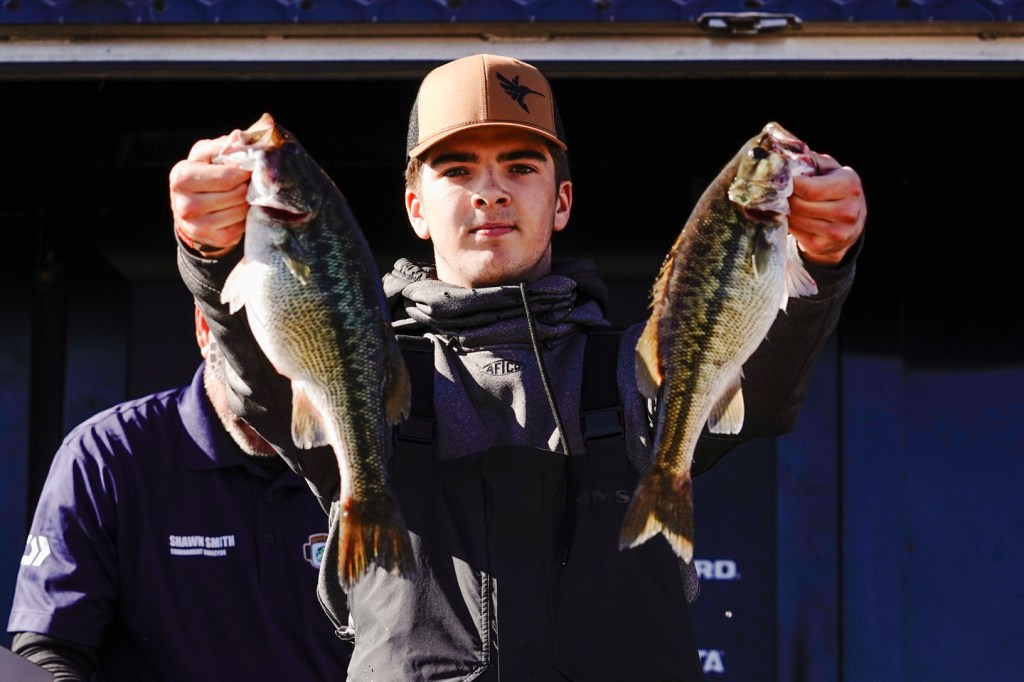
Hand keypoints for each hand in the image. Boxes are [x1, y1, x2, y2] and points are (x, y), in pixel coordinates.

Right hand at [168, 135, 251, 254]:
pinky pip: (241, 228)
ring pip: (240, 211)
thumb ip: (221, 146)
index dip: (244, 171)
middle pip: (236, 194)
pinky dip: (245, 218)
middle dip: (248, 186)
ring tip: (246, 195)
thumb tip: (238, 137)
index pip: (226, 176)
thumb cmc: (202, 177)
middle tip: (251, 182)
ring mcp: (197, 225)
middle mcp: (184, 204)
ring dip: (249, 202)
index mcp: (181, 178)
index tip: (252, 167)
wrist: (190, 212)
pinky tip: (241, 210)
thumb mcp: (205, 157)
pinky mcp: (213, 239)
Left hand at [789, 153, 865, 265]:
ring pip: (796, 219)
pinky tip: (788, 216)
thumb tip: (783, 154)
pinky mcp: (823, 246)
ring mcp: (837, 232)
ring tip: (782, 203)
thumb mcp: (830, 169)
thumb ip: (810, 160)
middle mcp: (848, 210)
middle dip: (785, 198)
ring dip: (784, 211)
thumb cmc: (835, 189)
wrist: (850, 224)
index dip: (790, 184)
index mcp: (850, 185)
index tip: (780, 179)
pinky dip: (787, 223)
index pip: (809, 188)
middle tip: (776, 192)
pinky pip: (795, 233)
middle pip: (800, 205)